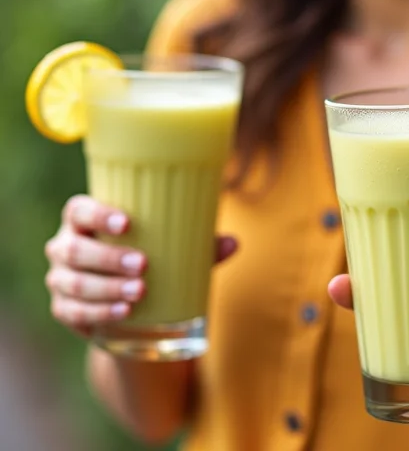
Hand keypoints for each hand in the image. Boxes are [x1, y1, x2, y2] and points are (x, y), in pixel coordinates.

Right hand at [45, 194, 237, 337]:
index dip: (98, 214)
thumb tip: (234, 243)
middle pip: (76, 249)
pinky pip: (73, 312)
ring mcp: (59, 278)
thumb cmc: (149, 254)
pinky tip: (123, 313)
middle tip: (144, 265)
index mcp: (84, 219)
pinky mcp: (63, 309)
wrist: (127, 301)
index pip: (79, 209)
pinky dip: (99, 313)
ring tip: (139, 292)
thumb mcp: (170, 246)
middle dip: (110, 257)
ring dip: (107, 288)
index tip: (128, 222)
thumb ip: (199, 243)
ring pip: (75, 282)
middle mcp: (65, 244)